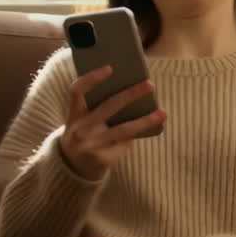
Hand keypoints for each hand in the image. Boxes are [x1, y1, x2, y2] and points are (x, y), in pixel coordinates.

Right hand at [59, 66, 166, 180]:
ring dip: (145, 121)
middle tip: (150, 84)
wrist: (73, 168)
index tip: (110, 68)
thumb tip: (133, 92)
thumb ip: (98, 108)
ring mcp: (91, 146)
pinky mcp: (102, 159)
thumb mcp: (83, 121)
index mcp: (74, 115)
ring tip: (163, 113)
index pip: (77, 91)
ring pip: (124, 130)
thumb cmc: (85, 135)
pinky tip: (146, 131)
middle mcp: (80, 130)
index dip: (91, 78)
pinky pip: (125, 144)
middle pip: (108, 107)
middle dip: (131, 94)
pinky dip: (136, 137)